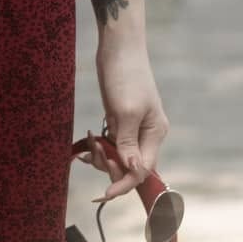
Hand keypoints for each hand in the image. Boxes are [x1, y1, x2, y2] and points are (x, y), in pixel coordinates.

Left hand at [91, 42, 168, 200]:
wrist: (118, 48)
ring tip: (90, 141)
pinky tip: (87, 143)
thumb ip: (128, 143)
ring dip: (102, 157)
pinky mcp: (120, 122)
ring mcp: (134, 129)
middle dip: (109, 166)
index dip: (124, 184)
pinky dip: (99, 148)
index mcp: (155, 134)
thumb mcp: (125, 112)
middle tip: (94, 151)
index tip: (104, 193)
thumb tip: (132, 171)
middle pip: (129, 168)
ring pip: (118, 158)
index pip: (142, 171)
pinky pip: (111, 145)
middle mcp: (147, 135)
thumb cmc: (124, 76)